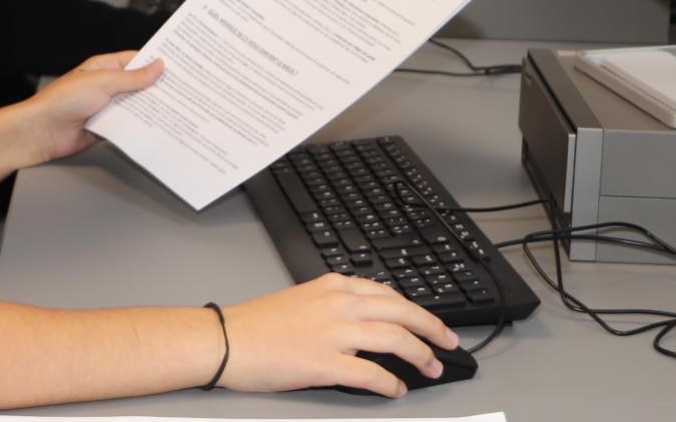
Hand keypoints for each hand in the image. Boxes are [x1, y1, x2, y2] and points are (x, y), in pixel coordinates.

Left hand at [14, 52, 163, 165]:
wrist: (41, 131)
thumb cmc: (62, 100)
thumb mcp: (102, 82)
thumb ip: (132, 78)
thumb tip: (157, 66)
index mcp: (105, 67)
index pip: (136, 61)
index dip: (156, 62)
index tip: (177, 65)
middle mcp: (107, 86)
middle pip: (139, 85)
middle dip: (157, 88)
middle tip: (183, 90)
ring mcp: (106, 107)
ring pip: (135, 106)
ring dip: (150, 109)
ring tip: (176, 110)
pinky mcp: (106, 128)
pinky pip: (128, 126)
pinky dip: (140, 127)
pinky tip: (156, 128)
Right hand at [216, 274, 460, 396]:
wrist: (226, 340)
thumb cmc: (258, 325)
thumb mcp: (303, 300)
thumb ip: (336, 306)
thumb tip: (367, 325)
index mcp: (334, 286)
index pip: (388, 293)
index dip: (415, 310)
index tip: (428, 322)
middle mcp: (339, 303)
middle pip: (401, 311)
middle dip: (432, 327)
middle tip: (449, 342)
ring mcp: (333, 332)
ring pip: (394, 338)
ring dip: (420, 354)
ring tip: (432, 367)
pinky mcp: (324, 362)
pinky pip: (371, 372)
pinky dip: (390, 382)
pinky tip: (397, 389)